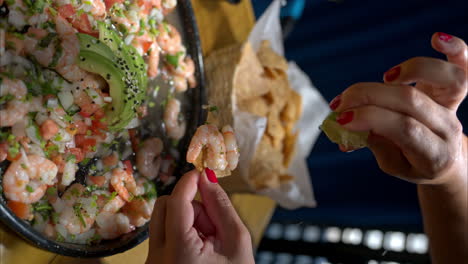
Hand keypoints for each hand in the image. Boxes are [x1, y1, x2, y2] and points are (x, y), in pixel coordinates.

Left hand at [146, 169, 254, 263]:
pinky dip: (181, 232)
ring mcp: (152, 261)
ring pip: (163, 219)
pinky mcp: (154, 263)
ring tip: (208, 240)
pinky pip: (163, 234)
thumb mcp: (237, 242)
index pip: (176, 202)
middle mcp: (157, 257)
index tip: (201, 171)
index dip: (188, 182)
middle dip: (189, 204)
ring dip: (186, 219)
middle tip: (212, 221)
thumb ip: (222, 207)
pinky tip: (199, 249)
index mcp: (178, 252)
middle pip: (163, 206)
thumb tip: (208, 178)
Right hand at [330, 32, 466, 185]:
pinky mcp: (456, 90)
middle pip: (412, 101)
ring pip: (448, 79)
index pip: (404, 129)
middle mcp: (447, 128)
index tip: (341, 119)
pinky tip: (435, 39)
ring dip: (412, 71)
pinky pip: (464, 65)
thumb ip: (375, 143)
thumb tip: (347, 126)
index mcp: (434, 154)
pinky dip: (455, 49)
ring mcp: (454, 107)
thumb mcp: (393, 164)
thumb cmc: (413, 163)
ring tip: (385, 77)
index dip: (371, 118)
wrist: (445, 161)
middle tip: (340, 103)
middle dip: (369, 97)